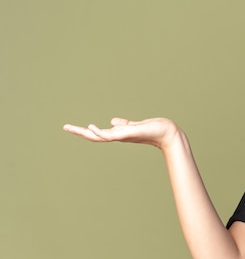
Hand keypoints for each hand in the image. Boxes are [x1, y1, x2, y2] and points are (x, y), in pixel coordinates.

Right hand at [63, 117, 178, 149]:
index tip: (72, 127)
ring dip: (85, 132)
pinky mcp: (128, 133)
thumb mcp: (134, 126)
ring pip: (100, 136)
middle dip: (79, 132)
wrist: (166, 132)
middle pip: (95, 136)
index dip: (85, 131)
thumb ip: (123, 124)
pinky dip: (100, 132)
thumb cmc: (152, 129)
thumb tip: (113, 121)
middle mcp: (118, 136)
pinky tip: (91, 126)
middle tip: (65, 127)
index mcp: (118, 134)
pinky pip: (111, 135)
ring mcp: (122, 136)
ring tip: (71, 127)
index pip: (98, 133)